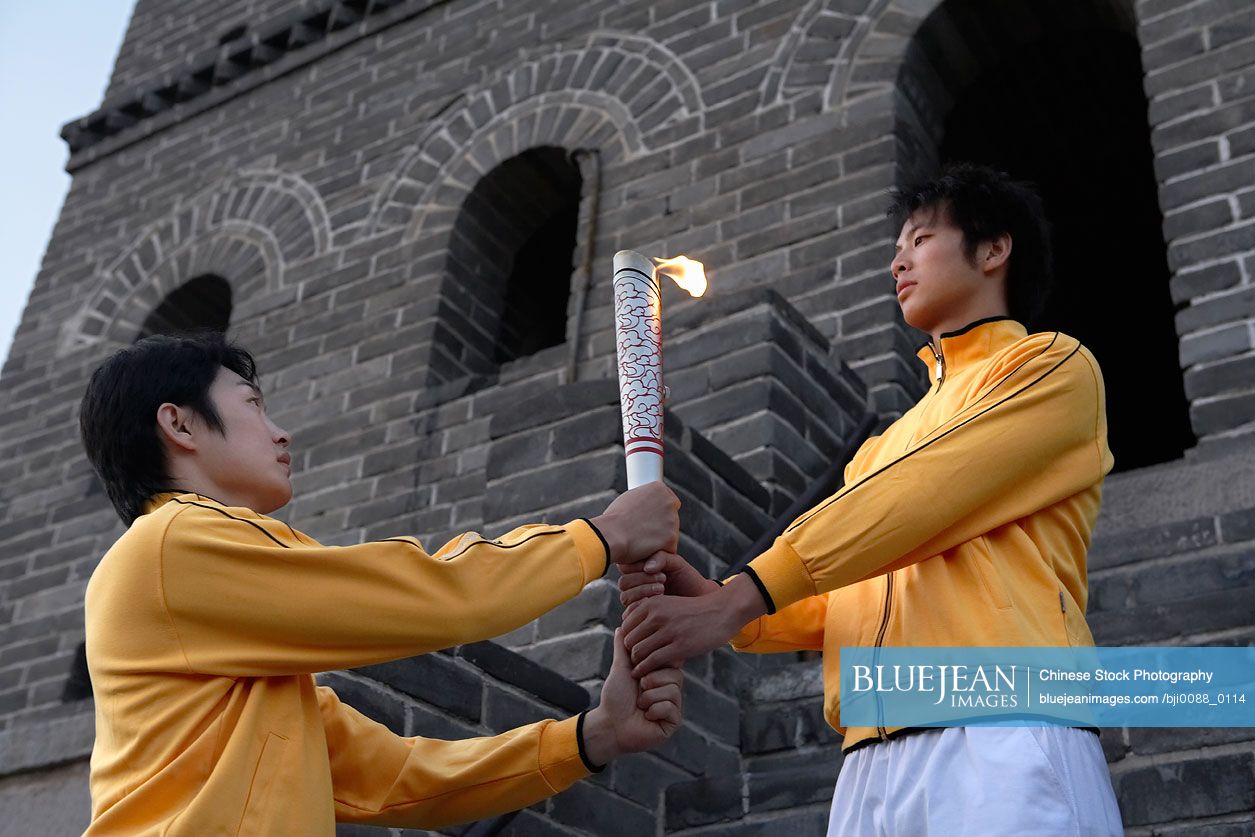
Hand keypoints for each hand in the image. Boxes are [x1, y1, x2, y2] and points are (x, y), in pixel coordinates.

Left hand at [581, 629, 682, 763]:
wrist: (610, 723)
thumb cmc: (616, 697)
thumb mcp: (621, 668)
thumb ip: (624, 647)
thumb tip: (621, 627)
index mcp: (662, 676)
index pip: (671, 661)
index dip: (655, 665)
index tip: (640, 672)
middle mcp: (670, 690)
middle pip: (675, 675)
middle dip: (651, 680)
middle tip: (639, 689)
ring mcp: (673, 706)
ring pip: (672, 691)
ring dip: (648, 697)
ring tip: (640, 704)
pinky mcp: (673, 721)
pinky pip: (670, 708)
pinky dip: (653, 710)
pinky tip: (646, 716)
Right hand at [590, 483, 679, 564]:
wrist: (610, 535)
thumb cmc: (613, 519)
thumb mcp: (629, 499)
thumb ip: (644, 500)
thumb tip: (646, 504)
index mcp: (658, 488)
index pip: (669, 500)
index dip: (660, 511)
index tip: (653, 519)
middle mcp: (669, 502)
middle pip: (672, 517)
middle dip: (662, 526)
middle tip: (643, 531)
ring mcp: (672, 521)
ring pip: (670, 534)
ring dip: (660, 539)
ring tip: (639, 540)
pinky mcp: (671, 539)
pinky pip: (668, 549)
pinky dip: (659, 552)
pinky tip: (644, 549)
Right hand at [618, 551, 718, 606]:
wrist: (699, 598)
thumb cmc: (687, 578)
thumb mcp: (675, 562)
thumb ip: (660, 558)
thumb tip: (646, 568)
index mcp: (638, 569)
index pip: (625, 567)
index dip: (638, 566)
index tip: (659, 569)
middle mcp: (634, 586)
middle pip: (623, 582)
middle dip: (642, 580)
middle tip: (663, 579)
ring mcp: (636, 602)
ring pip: (625, 597)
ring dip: (643, 591)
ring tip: (662, 589)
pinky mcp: (639, 617)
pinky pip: (630, 613)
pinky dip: (643, 606)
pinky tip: (659, 602)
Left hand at [621, 574, 767, 676]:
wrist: (722, 612)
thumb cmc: (694, 611)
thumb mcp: (668, 603)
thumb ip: (649, 612)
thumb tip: (626, 626)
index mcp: (652, 603)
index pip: (625, 625)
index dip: (626, 639)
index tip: (632, 648)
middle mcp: (658, 615)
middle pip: (629, 640)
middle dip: (629, 652)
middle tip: (634, 661)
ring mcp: (669, 630)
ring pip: (638, 651)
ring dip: (636, 663)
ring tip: (639, 668)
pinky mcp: (680, 646)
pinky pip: (652, 661)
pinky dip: (644, 669)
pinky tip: (643, 673)